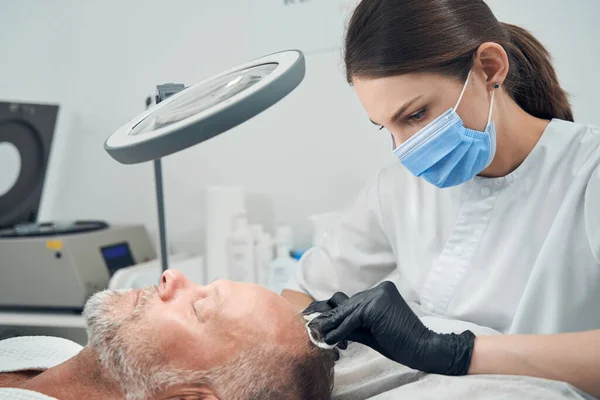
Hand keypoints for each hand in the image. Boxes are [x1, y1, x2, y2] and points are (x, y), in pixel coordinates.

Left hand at [309, 281, 474, 374]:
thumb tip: (329, 326)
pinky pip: (352, 320)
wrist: (421, 347)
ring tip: (318, 335)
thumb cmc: (399, 342)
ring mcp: (378, 294)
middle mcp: (380, 289)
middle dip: (332, 318)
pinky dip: (340, 330)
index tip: (322, 325)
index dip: (338, 315)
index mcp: (381, 291)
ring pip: (348, 312)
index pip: (354, 302)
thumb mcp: (371, 330)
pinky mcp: (375, 305)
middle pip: (349, 305)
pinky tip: (330, 339)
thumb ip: (352, 324)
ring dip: (332, 325)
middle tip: (314, 328)